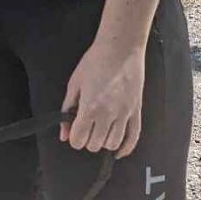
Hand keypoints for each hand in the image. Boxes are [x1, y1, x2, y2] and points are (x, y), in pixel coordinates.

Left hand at [59, 37, 144, 159]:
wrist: (120, 48)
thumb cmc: (94, 61)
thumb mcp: (75, 82)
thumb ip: (68, 109)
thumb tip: (64, 133)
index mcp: (90, 107)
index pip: (79, 139)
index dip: (74, 138)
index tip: (74, 131)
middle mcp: (108, 115)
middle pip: (95, 145)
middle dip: (87, 139)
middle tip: (86, 127)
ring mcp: (124, 115)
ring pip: (112, 144)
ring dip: (103, 142)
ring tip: (99, 130)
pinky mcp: (136, 112)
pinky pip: (133, 138)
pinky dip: (125, 149)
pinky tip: (118, 150)